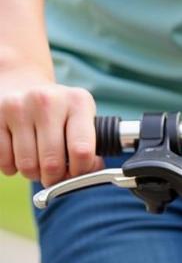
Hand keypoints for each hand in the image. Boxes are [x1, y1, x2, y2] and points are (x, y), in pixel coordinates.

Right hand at [0, 66, 99, 186]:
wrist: (23, 84)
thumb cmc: (60, 113)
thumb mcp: (83, 120)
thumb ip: (92, 148)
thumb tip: (89, 176)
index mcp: (78, 102)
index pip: (82, 151)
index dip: (80, 172)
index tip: (76, 173)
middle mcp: (48, 100)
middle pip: (52, 163)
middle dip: (54, 178)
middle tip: (54, 176)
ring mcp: (19, 106)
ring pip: (27, 165)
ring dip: (33, 174)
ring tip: (38, 165)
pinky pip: (4, 159)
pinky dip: (11, 167)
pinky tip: (18, 156)